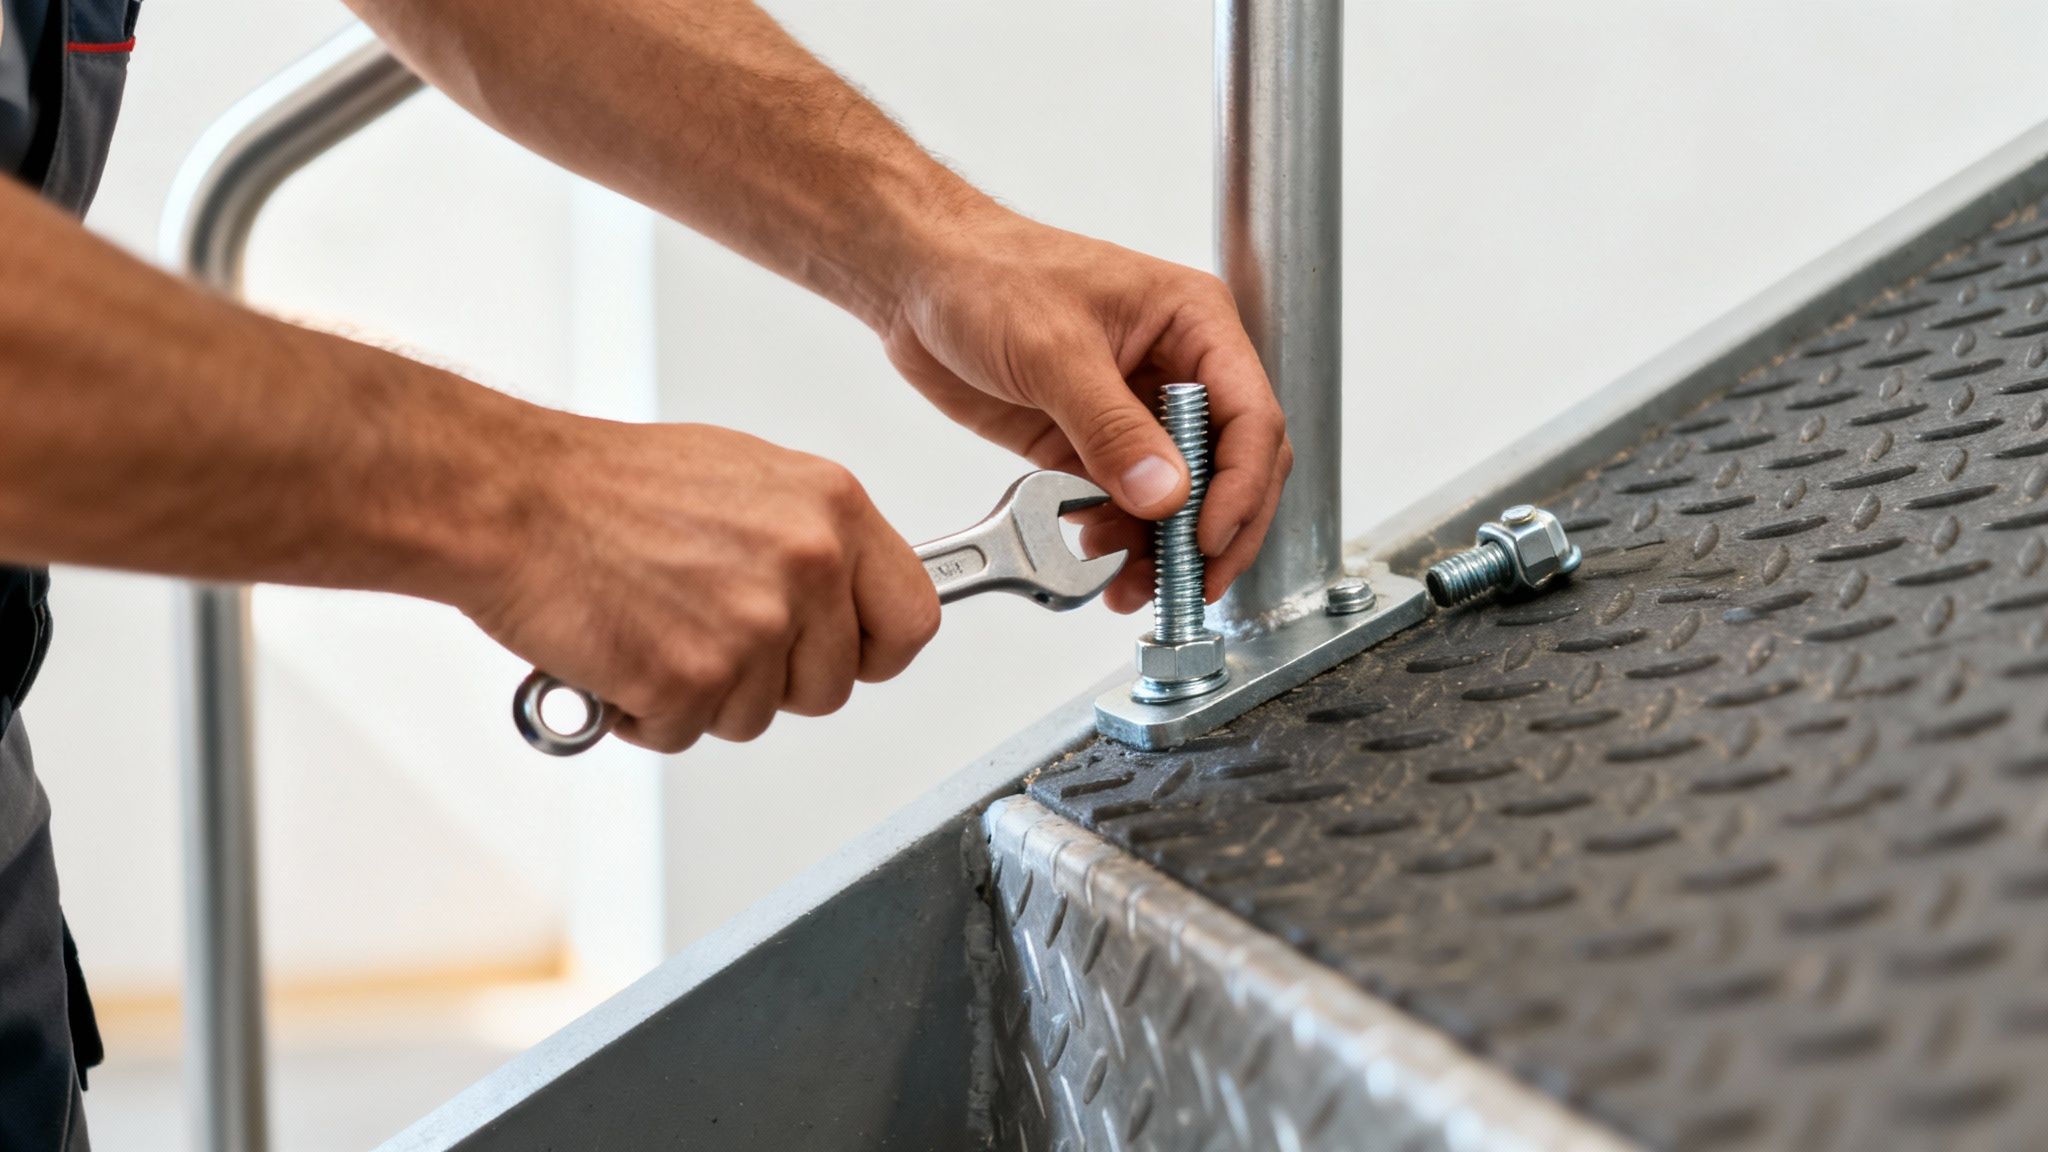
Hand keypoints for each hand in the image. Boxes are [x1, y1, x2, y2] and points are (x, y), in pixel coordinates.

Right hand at [462, 418, 938, 752]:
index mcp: (830, 509)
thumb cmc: (608, 488)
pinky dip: (649, 713)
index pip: (913, 617)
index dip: (875, 650)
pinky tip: (623, 652)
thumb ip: (809, 540)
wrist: (512, 499)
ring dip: (706, 695)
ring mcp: (752, 626)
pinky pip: (688, 735)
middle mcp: (805, 565)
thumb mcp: (746, 480)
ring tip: (656, 625)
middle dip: (773, 679)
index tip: (849, 654)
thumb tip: (844, 594)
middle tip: (709, 632)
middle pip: (832, 685)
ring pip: (760, 716)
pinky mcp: (692, 680)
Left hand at [878, 208, 1289, 613]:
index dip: (1239, 487)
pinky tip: (1100, 556)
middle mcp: (1178, 369)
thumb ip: (1111, 427)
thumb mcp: (1053, 350)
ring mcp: (1137, 411)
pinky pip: (1127, 504)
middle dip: (1213, 531)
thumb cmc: (987, 274)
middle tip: (1190, 584)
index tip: (1207, 538)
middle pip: (1232, 468)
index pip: (1250, 418)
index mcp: (1195, 324)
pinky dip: (1121, 538)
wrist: (919, 280)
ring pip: (1180, 498)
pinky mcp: (1094, 443)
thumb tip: (1165, 494)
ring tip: (1130, 584)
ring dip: (1163, 547)